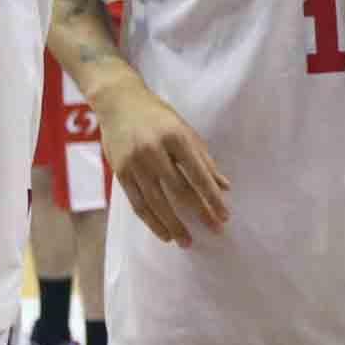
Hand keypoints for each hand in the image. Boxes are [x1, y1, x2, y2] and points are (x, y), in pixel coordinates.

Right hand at [101, 74, 233, 245]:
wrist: (119, 102)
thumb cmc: (158, 116)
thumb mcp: (185, 130)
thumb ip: (204, 159)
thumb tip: (225, 187)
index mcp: (175, 137)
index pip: (198, 174)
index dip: (213, 197)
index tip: (224, 215)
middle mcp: (154, 151)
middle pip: (179, 191)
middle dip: (199, 213)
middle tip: (214, 231)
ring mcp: (135, 163)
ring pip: (156, 202)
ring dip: (173, 225)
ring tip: (187, 242)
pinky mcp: (120, 173)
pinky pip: (138, 203)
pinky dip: (152, 222)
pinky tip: (164, 234)